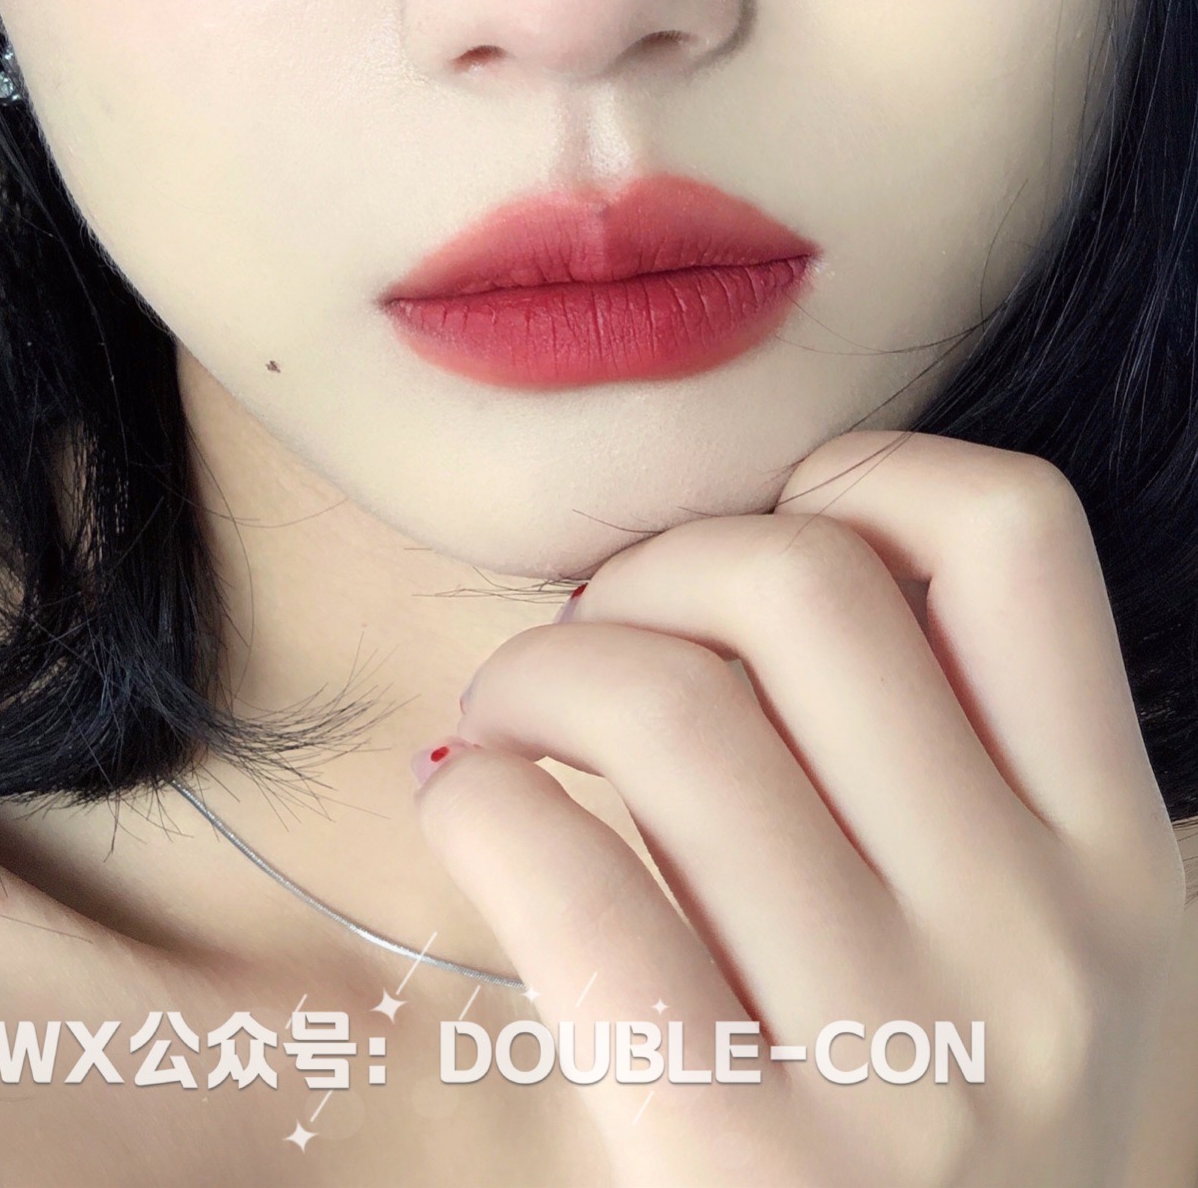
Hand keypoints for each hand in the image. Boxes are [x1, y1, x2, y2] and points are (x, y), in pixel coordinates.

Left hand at [413, 432, 1186, 1186]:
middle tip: (596, 638)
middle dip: (654, 568)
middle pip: (803, 587)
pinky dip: (484, 800)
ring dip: (539, 672)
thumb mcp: (1051, 969)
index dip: (856, 479)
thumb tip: (749, 571)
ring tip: (511, 722)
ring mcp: (906, 1063)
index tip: (762, 547)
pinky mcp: (746, 1169)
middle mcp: (1041, 943)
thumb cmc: (961, 1163)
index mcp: (1122, 865)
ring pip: (672, 708)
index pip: (1012, 534)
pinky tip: (475, 810)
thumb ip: (963, 785)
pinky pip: (575, 879)